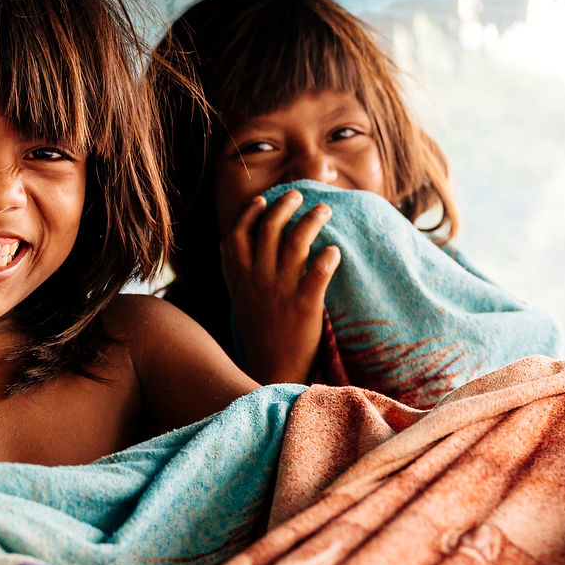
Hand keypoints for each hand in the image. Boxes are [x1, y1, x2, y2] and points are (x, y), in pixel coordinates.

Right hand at [221, 190, 340, 383]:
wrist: (272, 368)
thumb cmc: (259, 328)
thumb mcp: (238, 296)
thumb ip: (236, 267)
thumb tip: (229, 238)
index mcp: (238, 276)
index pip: (238, 233)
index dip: (251, 212)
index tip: (265, 200)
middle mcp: (257, 279)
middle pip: (270, 229)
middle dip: (285, 205)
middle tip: (300, 195)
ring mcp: (280, 291)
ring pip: (296, 243)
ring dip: (312, 220)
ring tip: (324, 210)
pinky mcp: (305, 306)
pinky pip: (318, 273)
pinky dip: (328, 257)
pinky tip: (335, 250)